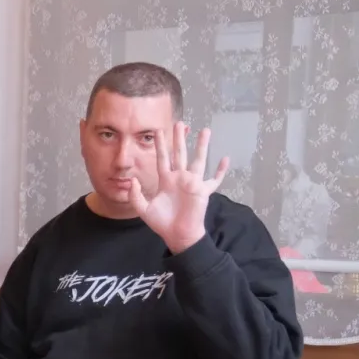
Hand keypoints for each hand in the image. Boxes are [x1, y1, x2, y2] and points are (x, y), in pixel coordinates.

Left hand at [131, 121, 229, 253]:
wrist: (177, 235)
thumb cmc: (162, 223)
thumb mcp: (144, 209)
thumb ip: (136, 195)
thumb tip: (134, 181)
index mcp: (166, 180)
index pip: (162, 158)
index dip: (160, 146)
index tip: (158, 132)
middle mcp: (179, 178)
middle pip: (180, 154)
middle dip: (179, 139)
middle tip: (179, 123)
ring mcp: (192, 183)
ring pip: (198, 160)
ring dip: (202, 146)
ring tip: (205, 131)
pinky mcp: (203, 191)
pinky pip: (214, 180)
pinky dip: (220, 171)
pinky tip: (225, 159)